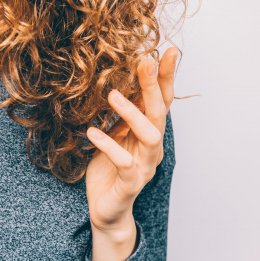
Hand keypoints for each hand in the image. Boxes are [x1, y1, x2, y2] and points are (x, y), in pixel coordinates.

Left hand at [84, 47, 177, 258]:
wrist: (105, 210)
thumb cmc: (108, 172)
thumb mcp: (114, 137)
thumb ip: (121, 117)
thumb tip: (120, 83)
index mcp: (148, 134)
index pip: (161, 102)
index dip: (165, 77)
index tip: (167, 50)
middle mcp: (152, 148)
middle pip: (159, 112)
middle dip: (154, 86)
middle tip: (145, 61)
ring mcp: (144, 166)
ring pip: (150, 136)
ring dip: (133, 113)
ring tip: (112, 95)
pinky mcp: (130, 183)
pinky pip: (124, 162)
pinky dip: (108, 145)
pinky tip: (92, 132)